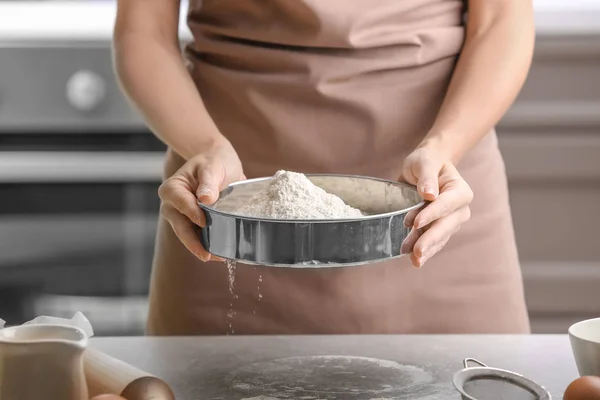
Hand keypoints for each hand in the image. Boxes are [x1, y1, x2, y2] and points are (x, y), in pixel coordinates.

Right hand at [158, 138, 244, 260]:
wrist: (217, 162)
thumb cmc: (213, 162)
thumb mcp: (212, 166)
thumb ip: (208, 182)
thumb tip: (205, 199)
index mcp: (172, 188)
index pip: (180, 202)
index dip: (191, 213)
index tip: (204, 221)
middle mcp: (172, 205)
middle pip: (181, 226)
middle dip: (194, 242)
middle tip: (208, 255)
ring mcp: (181, 217)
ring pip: (188, 236)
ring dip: (202, 247)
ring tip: (219, 257)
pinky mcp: (192, 224)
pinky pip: (197, 237)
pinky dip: (208, 244)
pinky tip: (220, 253)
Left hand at [401, 146, 472, 266]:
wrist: (426, 168)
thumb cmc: (426, 162)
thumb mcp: (424, 162)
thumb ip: (427, 176)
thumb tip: (429, 194)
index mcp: (460, 190)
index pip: (446, 204)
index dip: (432, 214)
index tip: (415, 223)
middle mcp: (460, 208)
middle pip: (445, 226)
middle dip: (430, 239)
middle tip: (416, 251)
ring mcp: (452, 221)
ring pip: (439, 238)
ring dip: (426, 249)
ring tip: (413, 260)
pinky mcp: (441, 230)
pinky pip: (435, 243)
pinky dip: (426, 251)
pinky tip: (415, 260)